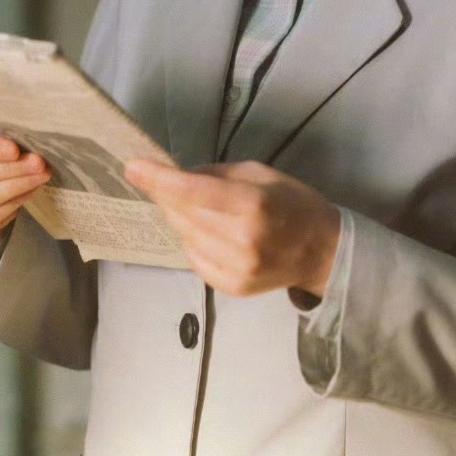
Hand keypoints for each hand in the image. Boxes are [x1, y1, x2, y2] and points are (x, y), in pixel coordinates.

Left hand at [124, 159, 340, 297]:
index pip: (192, 191)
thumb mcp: (260, 174)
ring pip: (184, 237)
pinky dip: (192, 242)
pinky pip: (193, 259)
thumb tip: (178, 177)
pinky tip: (209, 234)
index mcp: (252, 204)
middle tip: (164, 184)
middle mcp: (242, 240)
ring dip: (180, 220)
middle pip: (182, 214)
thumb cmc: (292, 203)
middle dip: (166, 196)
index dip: (159, 179)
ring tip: (199, 211)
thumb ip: (217, 175)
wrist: (322, 252)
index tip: (132, 167)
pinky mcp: (231, 287)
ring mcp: (236, 268)